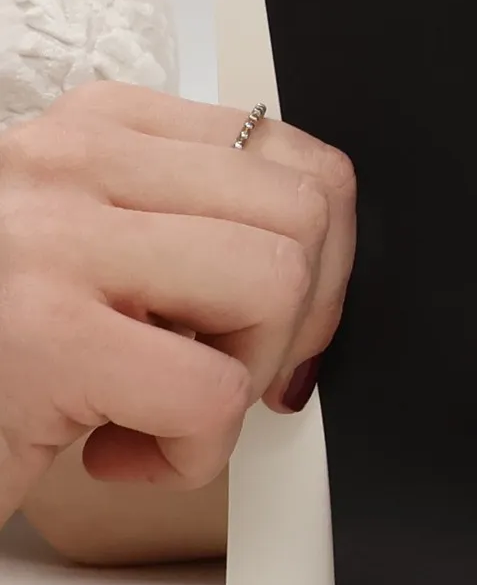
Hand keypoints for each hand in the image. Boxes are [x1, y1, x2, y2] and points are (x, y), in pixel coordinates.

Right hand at [0, 83, 355, 524]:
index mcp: (94, 130)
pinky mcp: (42, 335)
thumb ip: (188, 226)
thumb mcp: (90, 251)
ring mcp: (52, 241)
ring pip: (275, 286)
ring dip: (240, 379)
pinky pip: (213, 392)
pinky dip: (190, 454)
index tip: (280, 321)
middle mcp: (69, 161)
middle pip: (304, 217)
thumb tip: (325, 262)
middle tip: (212, 374)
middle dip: (291, 321)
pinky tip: (112, 454)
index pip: (297, 160)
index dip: (323, 260)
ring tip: (155, 407)